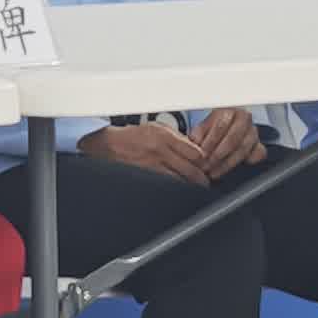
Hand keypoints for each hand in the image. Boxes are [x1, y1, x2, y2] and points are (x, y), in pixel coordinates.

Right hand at [78, 120, 215, 181]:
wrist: (110, 145)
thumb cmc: (133, 136)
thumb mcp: (157, 128)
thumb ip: (177, 137)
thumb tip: (194, 149)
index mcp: (165, 137)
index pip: (195, 152)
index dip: (205, 160)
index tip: (207, 163)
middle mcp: (161, 152)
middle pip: (192, 170)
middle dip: (203, 178)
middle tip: (207, 181)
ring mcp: (154, 167)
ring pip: (182, 182)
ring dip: (191, 186)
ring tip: (197, 187)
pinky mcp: (148, 178)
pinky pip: (168, 186)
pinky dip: (176, 189)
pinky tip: (180, 190)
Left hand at [188, 106, 265, 179]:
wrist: (227, 130)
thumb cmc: (214, 127)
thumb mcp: (203, 127)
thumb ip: (198, 133)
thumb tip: (194, 142)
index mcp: (229, 111)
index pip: (221, 126)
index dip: (210, 142)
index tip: (201, 154)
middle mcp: (244, 119)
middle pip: (233, 139)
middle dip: (217, 155)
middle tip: (206, 166)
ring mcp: (253, 132)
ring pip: (243, 149)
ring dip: (226, 163)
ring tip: (214, 171)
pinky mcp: (259, 145)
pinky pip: (258, 154)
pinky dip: (248, 161)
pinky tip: (234, 168)